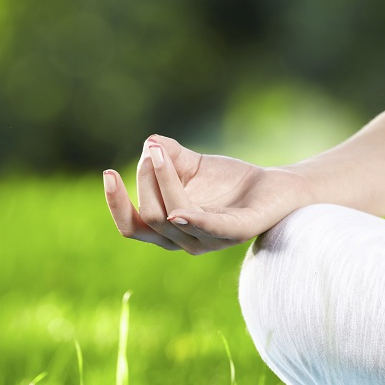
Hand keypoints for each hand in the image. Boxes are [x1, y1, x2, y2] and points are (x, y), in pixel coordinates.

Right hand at [103, 135, 310, 253]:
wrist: (276, 186)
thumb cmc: (229, 181)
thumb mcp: (191, 163)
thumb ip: (167, 154)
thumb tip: (149, 142)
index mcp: (170, 229)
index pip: (132, 226)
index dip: (116, 204)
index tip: (108, 173)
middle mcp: (186, 241)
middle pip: (150, 216)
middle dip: (146, 180)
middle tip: (155, 151)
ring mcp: (211, 241)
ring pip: (172, 218)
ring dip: (162, 182)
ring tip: (161, 153)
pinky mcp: (237, 232)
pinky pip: (210, 229)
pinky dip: (192, 220)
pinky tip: (179, 209)